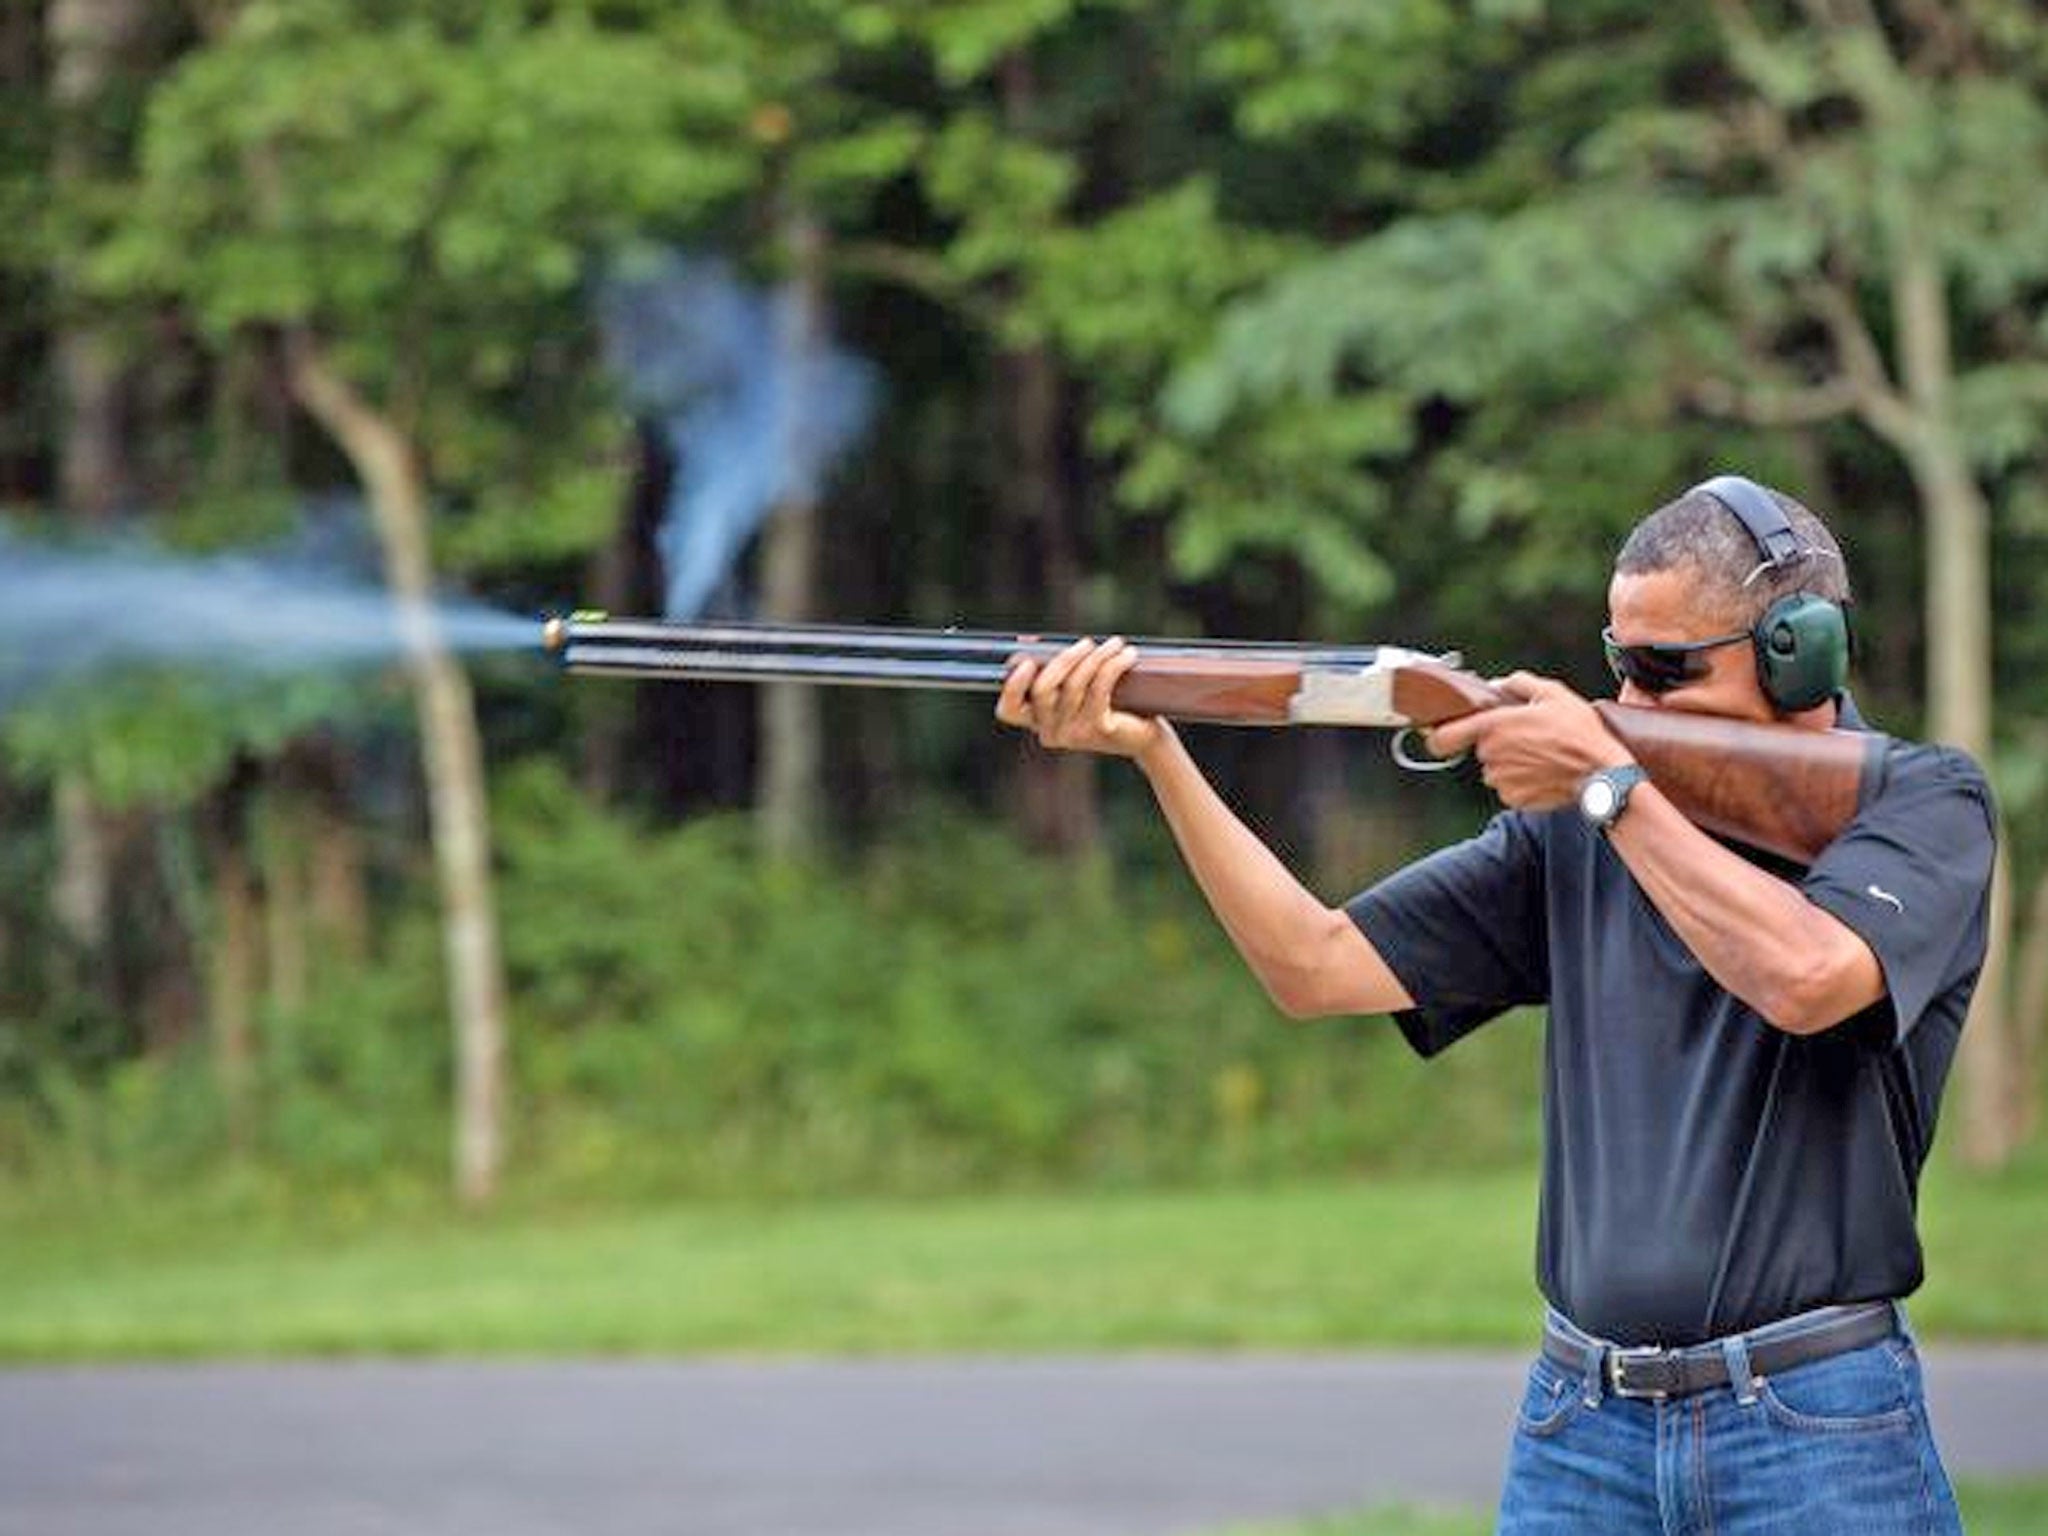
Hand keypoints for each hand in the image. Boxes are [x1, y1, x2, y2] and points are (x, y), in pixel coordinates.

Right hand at [994, 637, 1166, 760]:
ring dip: (1096, 656)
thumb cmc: (1108, 706)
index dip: (1012, 685)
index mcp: (1039, 723)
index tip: (1028, 662)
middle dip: (1065, 657)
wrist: (1143, 737)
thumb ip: (1056, 670)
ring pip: (1075, 683)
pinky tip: (1127, 654)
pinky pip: (1100, 687)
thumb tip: (1029, 641)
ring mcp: (1074, 734)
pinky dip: (1114, 664)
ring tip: (1115, 644)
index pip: (1009, 710)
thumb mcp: (1078, 689)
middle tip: (1087, 643)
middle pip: (1043, 688)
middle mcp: (1051, 733)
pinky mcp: (1099, 729)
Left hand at [1423, 671, 1633, 810]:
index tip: (1440, 734)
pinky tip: (1544, 772)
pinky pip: (1509, 788)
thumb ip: (1518, 683)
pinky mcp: (1514, 799)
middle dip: (1498, 743)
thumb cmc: (1579, 732)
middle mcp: (1491, 756)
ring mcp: (1501, 780)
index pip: (1442, 737)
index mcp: (1493, 727)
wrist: (1601, 773)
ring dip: (1511, 763)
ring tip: (1541, 754)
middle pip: (1480, 749)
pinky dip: (1522, 781)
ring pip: (1495, 769)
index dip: (1437, 736)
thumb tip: (1497, 685)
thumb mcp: (1552, 693)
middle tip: (1527, 736)